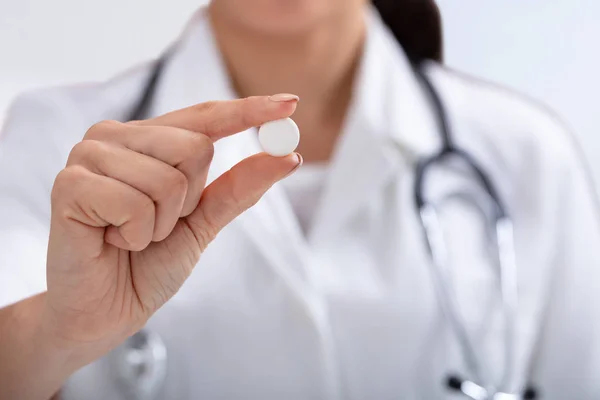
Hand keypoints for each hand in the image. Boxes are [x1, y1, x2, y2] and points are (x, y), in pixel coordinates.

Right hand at [43, 95, 300, 366]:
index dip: (249, 109)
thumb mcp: (203, 223)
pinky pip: (135, 204)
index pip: (206, 116)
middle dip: (189, 201)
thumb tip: (288, 155)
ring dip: (160, 224)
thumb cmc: (148, 265)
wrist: (104, 312)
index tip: (291, 103)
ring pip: (168, 179)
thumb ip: (240, 187)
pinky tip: (111, 240)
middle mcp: (116, 137)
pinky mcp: (69, 184)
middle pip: (195, 147)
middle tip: (156, 225)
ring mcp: (89, 155)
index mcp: (148, 140)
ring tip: (129, 235)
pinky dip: (135, 235)